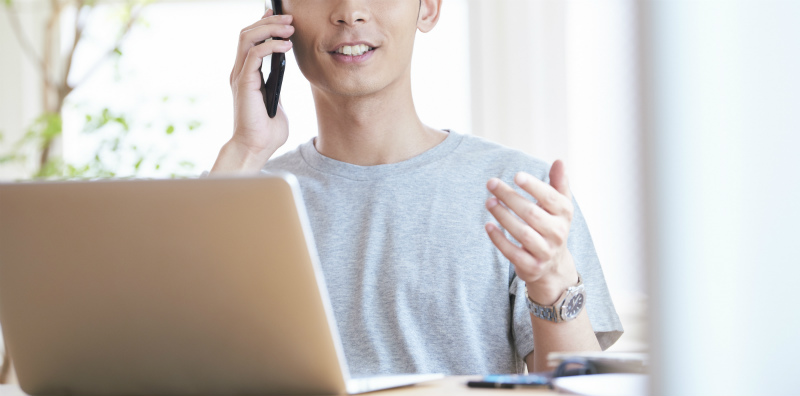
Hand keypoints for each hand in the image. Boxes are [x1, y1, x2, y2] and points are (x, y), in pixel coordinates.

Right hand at [224, 8, 294, 169]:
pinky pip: (255, 54)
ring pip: (248, 38)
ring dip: (270, 29)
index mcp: (247, 75)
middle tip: (290, 19)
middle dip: (269, 22)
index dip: (263, 24)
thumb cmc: (267, 132)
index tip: (279, 15)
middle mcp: (240, 72)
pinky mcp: (244, 82)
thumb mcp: (277, 104)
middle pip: (248, 33)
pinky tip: (286, 46)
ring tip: (289, 28)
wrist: (255, 148)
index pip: (250, 41)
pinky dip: (271, 45)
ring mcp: (240, 75)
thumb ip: (277, 88)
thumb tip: (284, 76)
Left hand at [484, 160, 578, 303]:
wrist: (554, 265)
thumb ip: (558, 184)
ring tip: (488, 202)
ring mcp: (545, 251)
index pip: (550, 198)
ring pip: (522, 233)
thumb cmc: (552, 226)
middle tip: (491, 184)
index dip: (534, 186)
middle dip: (510, 197)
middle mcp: (558, 233)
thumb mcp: (560, 206)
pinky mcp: (532, 266)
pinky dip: (499, 240)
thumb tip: (559, 161)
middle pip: (532, 213)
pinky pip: (513, 253)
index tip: (516, 176)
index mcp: (564, 214)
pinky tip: (488, 226)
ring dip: (503, 216)